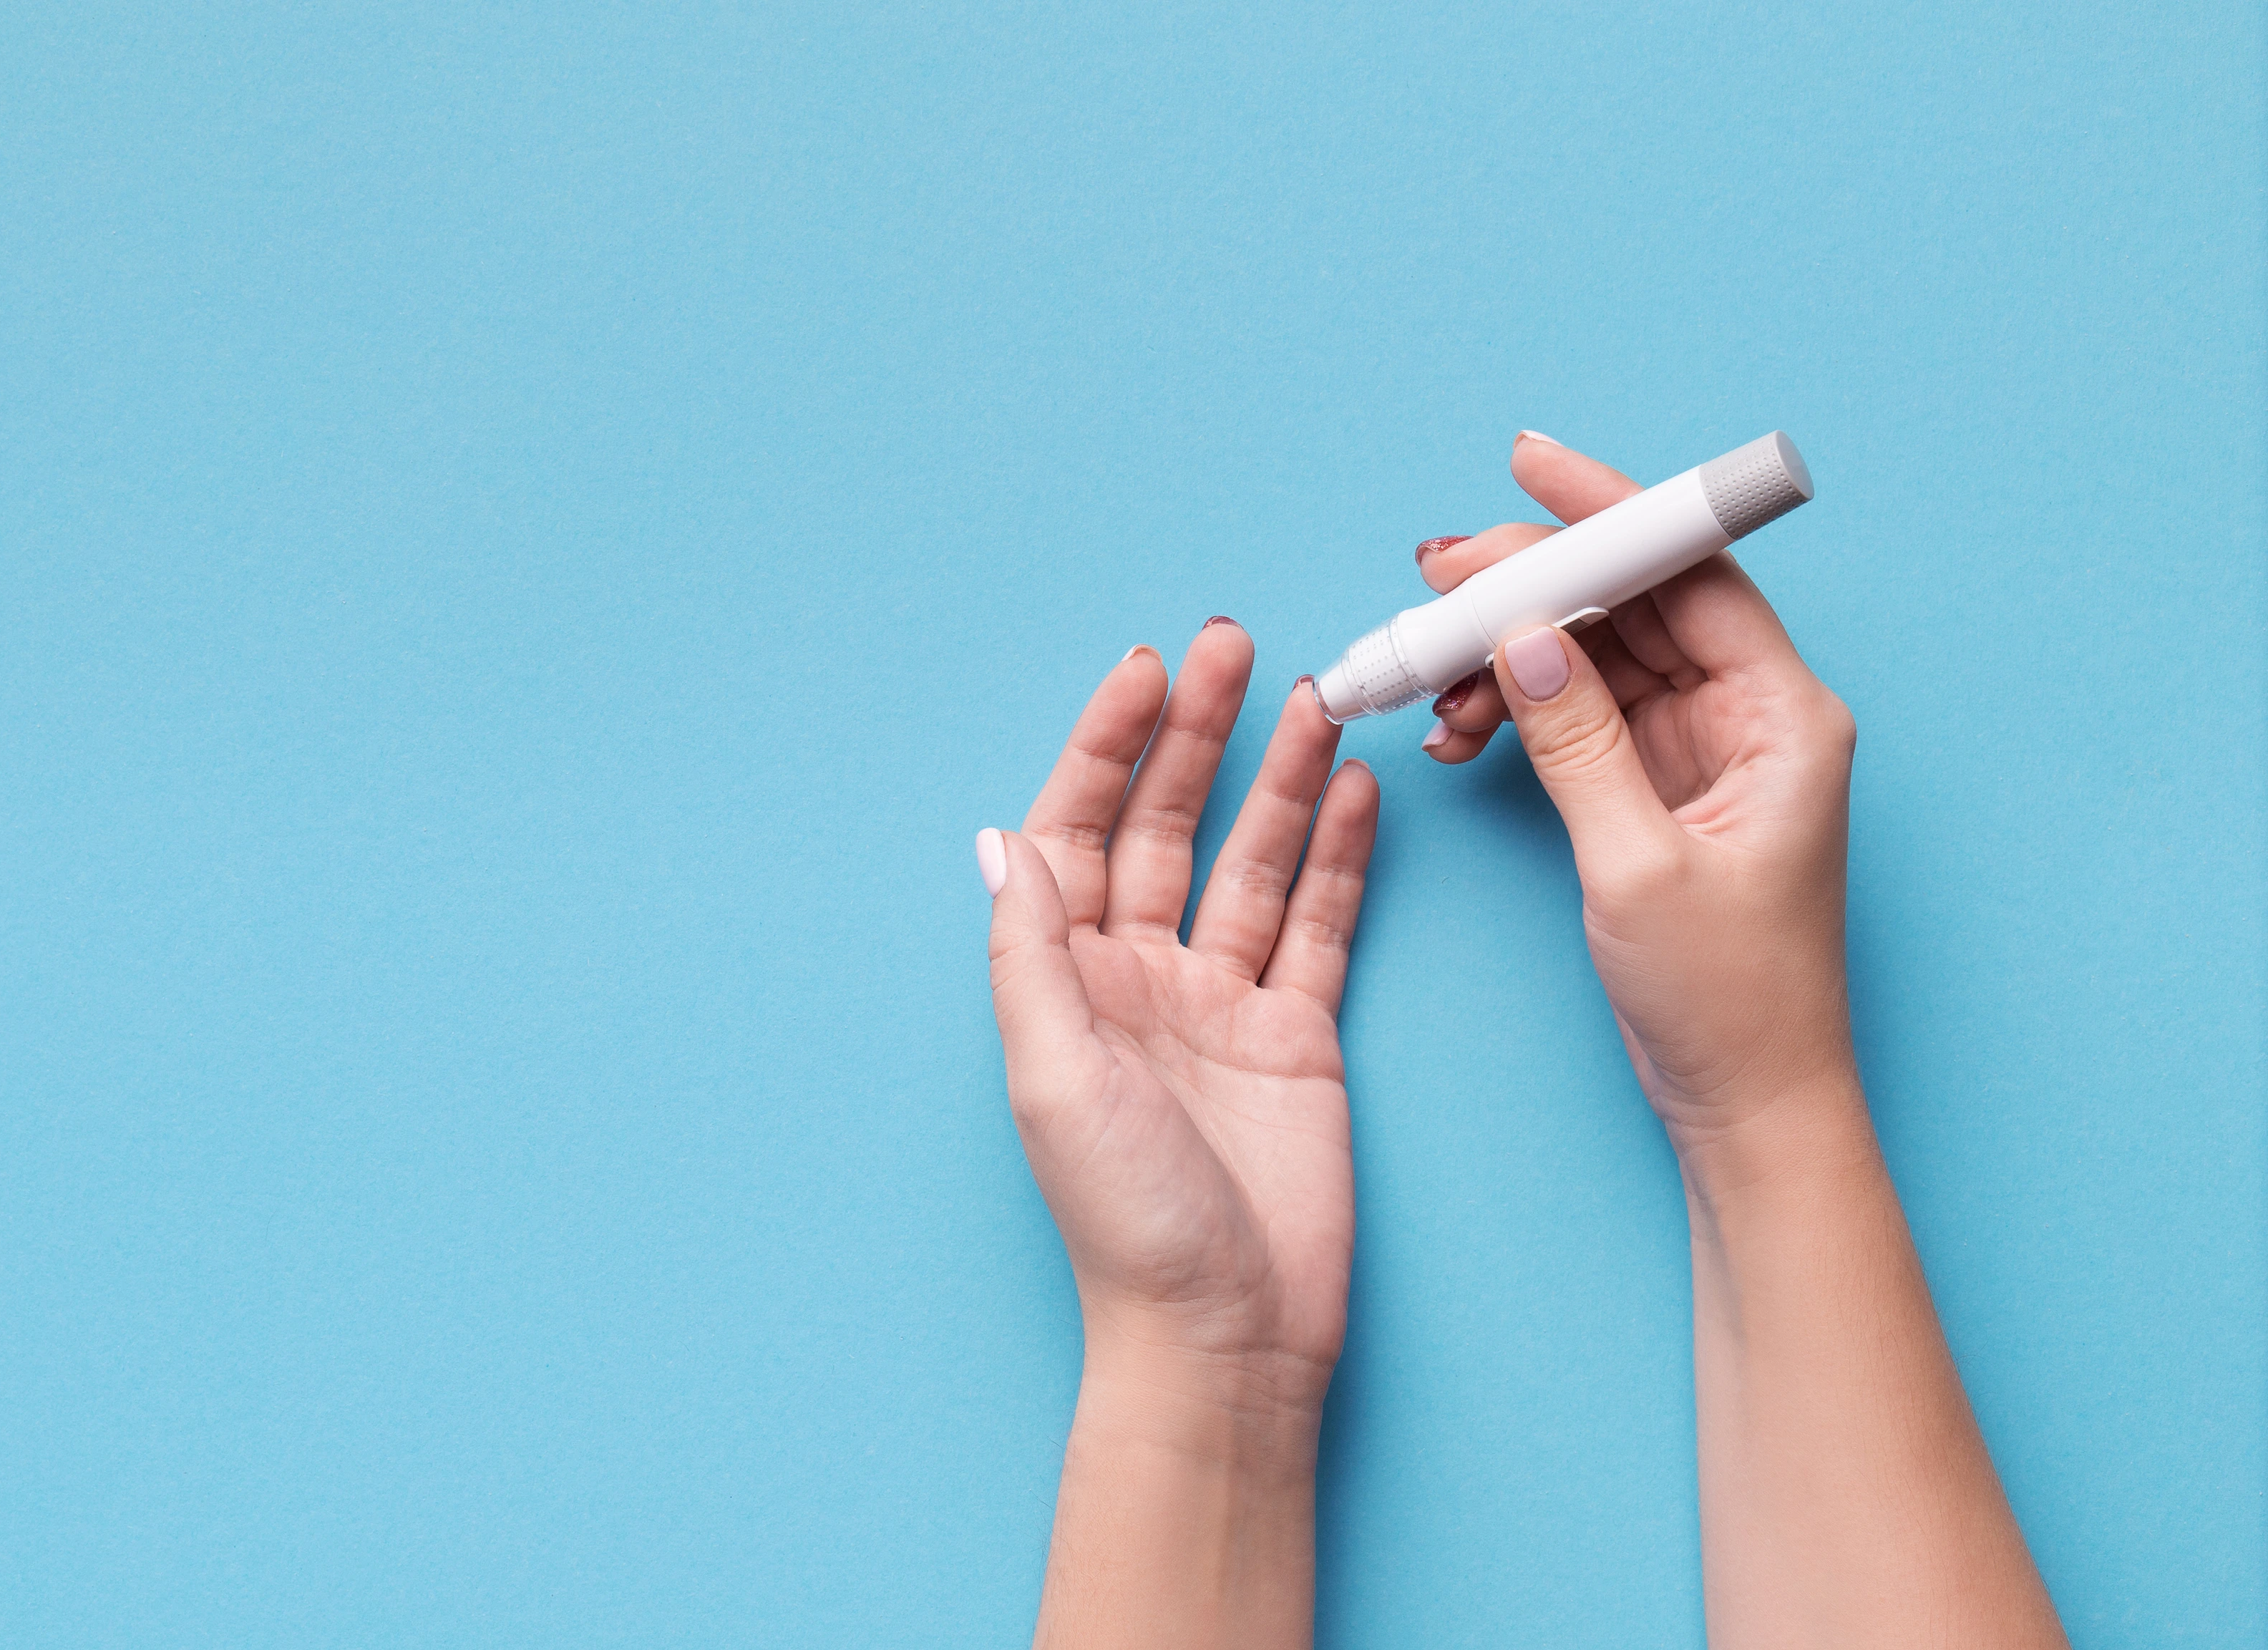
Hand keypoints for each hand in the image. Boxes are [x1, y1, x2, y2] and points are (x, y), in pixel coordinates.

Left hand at [980, 619, 1377, 1400]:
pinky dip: (1339, 858)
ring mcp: (1221, 1003)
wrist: (1223, 1334)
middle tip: (1233, 644)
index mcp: (1067, 981)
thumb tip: (1003, 841)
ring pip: (1251, 862)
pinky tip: (1356, 793)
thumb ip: (1032, 954)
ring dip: (1280, 780)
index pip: (1079, 829)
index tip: (1146, 670)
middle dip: (1196, 736)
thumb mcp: (1054, 1076)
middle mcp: (1139, 977)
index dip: (1106, 746)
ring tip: (1317, 700)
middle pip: (1164, 825)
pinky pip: (1319, 925)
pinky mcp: (1297, 1036)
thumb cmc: (1125, 1222)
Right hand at [1414, 433, 1859, 1159]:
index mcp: (1785, 717)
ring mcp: (1702, 747)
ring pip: (1592, 653)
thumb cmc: (1728, 998)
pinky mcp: (1657, 783)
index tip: (1528, 467)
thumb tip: (1524, 642)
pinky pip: (1577, 712)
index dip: (1609, 512)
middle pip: (1632, 602)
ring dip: (1505, 653)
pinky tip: (1459, 731)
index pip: (1691, 573)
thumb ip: (1580, 744)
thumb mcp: (1639, 866)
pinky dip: (1513, 710)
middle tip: (1435, 579)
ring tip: (1430, 679)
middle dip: (1527, 584)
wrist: (1745, 1098)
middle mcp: (1751, 714)